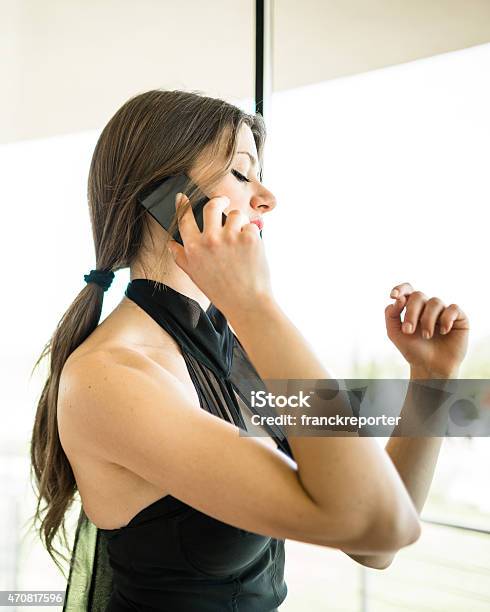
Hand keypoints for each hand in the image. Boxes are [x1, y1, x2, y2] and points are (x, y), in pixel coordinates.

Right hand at [167, 193, 273, 316]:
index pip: (184, 218)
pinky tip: (251, 251)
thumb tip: (171, 243)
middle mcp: (210, 240)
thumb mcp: (194, 275)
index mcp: (193, 248)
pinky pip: (250, 226)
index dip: (182, 205)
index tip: (183, 196)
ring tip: (240, 239)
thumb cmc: (221, 291)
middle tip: (223, 202)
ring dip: (239, 223)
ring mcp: (231, 237)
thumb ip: (181, 257)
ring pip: (235, 215)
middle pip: (211, 205)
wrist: (247, 303)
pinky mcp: (250, 238)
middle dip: (219, 201)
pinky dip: (252, 236)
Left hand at [384, 282, 468, 377]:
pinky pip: (453, 309)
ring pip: (435, 302)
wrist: (430, 367)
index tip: (394, 296)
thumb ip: (391, 315)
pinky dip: (446, 319)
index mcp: (413, 307)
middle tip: (408, 331)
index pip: (407, 290)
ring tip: (426, 336)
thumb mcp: (395, 334)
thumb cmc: (413, 350)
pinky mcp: (459, 318)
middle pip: (418, 296)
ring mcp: (443, 311)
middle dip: (411, 312)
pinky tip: (443, 331)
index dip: (400, 289)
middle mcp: (428, 307)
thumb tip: (398, 299)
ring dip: (427, 320)